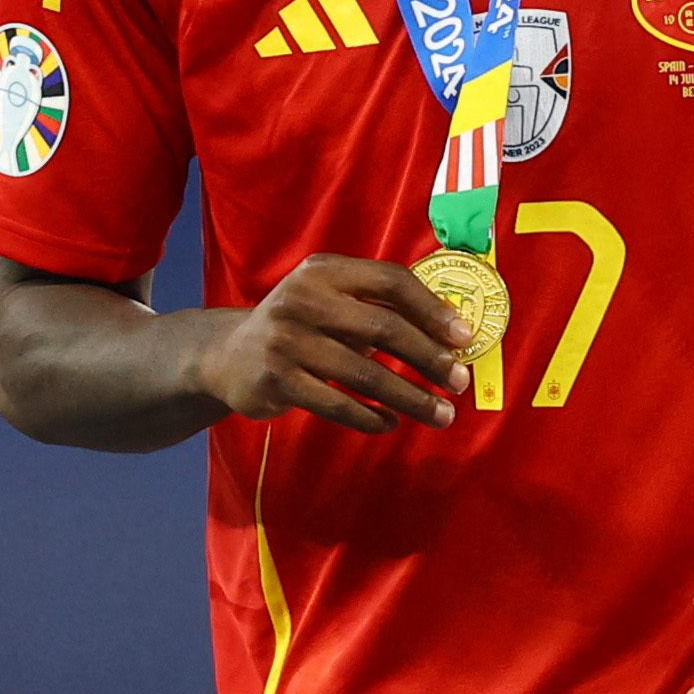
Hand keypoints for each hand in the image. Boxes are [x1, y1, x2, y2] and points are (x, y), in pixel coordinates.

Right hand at [190, 254, 471, 434]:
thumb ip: (377, 308)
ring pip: (365, 374)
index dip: (431, 308)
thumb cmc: (300, 327)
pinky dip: (371, 417)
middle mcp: (302, 299)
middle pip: (383, 327)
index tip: (464, 337)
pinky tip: (390, 422)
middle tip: (459, 382)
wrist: (228, 355)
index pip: (389, 280)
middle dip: (429, 358)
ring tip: (441, 415)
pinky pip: (338, 404)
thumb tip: (450, 334)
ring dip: (411, 398)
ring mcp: (286, 340)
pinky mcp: (277, 380)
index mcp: (323, 271)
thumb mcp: (329, 301)